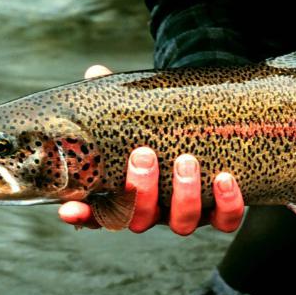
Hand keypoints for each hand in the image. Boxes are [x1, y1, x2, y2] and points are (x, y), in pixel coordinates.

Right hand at [58, 65, 244, 234]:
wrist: (208, 131)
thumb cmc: (162, 128)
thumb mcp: (140, 114)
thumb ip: (119, 99)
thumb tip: (97, 71)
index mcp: (129, 194)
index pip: (98, 214)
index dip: (83, 216)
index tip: (68, 209)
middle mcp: (156, 211)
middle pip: (141, 218)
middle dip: (140, 189)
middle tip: (143, 154)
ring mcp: (188, 214)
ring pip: (182, 222)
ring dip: (183, 194)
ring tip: (186, 160)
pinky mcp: (221, 213)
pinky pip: (226, 220)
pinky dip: (227, 204)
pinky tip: (224, 178)